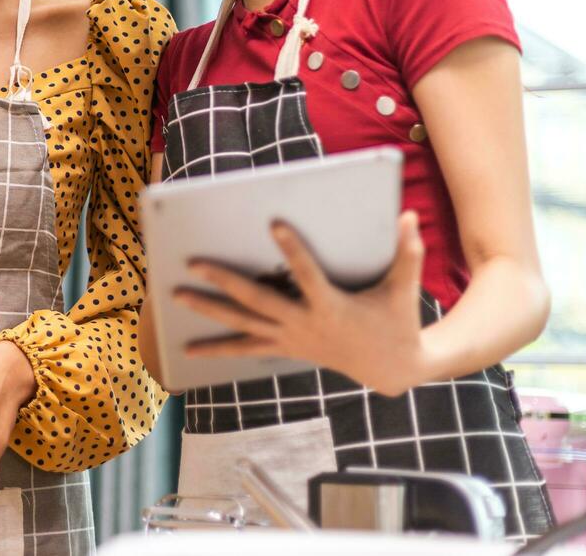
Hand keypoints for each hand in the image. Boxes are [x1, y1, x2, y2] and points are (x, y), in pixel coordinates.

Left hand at [178, 212, 430, 396]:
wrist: (392, 370)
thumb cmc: (397, 322)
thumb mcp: (404, 289)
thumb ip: (408, 253)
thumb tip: (409, 215)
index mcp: (331, 307)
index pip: (307, 274)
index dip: (292, 249)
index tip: (274, 223)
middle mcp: (304, 324)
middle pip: (256, 301)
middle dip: (223, 281)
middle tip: (193, 263)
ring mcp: (290, 339)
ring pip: (242, 325)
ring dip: (208, 311)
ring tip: (175, 296)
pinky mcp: (285, 349)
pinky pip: (245, 349)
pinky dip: (217, 349)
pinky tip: (188, 350)